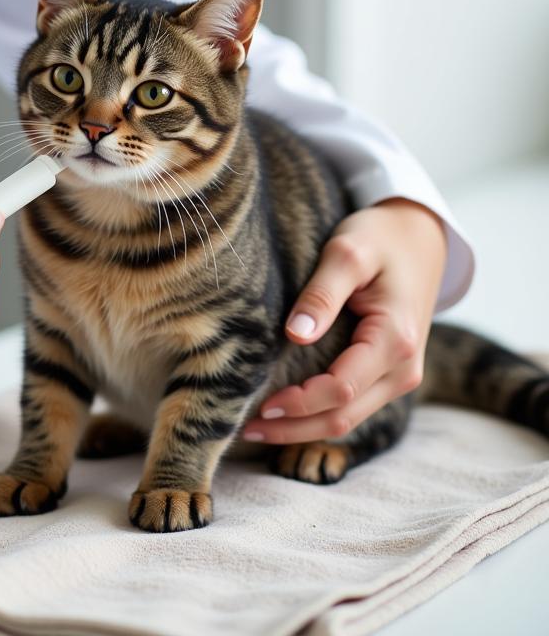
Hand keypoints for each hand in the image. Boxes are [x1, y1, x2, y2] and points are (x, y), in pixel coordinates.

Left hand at [242, 198, 446, 443]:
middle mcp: (404, 369)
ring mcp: (400, 375)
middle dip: (295, 429)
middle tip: (246, 429)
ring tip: (258, 427)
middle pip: (344, 416)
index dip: (299, 403)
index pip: (340, 389)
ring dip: (305, 428)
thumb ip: (322, 295)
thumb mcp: (346, 254)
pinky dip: (320, 415)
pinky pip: (354, 406)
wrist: (419, 236)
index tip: (260, 404)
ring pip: (349, 418)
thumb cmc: (379, 239)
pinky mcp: (389, 374)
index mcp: (394, 340)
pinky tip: (287, 415)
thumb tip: (295, 334)